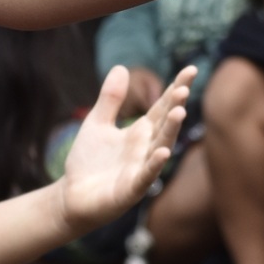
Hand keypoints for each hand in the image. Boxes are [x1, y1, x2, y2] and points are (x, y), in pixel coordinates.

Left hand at [59, 65, 192, 231]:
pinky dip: (154, 165)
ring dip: (170, 132)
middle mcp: (146, 149)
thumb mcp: (97, 123)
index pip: (162, 107)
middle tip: (184, 88)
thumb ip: (111, 98)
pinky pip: (146, 176)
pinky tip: (163, 153)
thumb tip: (121, 67)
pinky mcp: (130, 190)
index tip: (191, 70)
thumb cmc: (88, 162)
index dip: (176, 89)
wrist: (72, 196)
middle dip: (176, 107)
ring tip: (179, 112)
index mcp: (140, 132)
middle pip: (164, 125)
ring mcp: (140, 169)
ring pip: (160, 148)